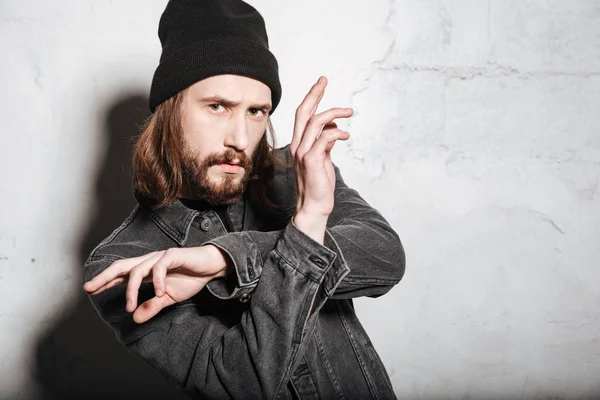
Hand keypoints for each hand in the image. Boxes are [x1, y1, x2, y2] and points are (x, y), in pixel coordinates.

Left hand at [83, 245, 228, 322]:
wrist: (211, 266)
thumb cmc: (189, 278)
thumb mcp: (169, 297)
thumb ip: (152, 306)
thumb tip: (135, 319)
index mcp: (146, 270)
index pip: (121, 274)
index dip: (105, 281)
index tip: (89, 290)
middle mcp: (149, 261)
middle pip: (121, 266)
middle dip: (104, 277)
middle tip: (89, 288)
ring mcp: (159, 257)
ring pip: (137, 270)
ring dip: (131, 290)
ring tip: (130, 307)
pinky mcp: (172, 255)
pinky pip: (159, 267)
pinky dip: (157, 281)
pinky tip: (160, 293)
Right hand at [290, 77, 352, 241]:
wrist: (314, 206)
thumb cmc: (319, 184)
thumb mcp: (323, 159)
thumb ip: (325, 143)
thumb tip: (334, 129)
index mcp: (299, 144)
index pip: (302, 115)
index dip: (311, 97)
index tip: (321, 83)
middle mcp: (297, 145)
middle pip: (303, 112)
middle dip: (314, 94)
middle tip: (324, 79)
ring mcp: (303, 152)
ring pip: (315, 121)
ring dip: (334, 113)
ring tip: (349, 112)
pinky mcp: (312, 160)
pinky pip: (325, 137)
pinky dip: (337, 132)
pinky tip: (346, 136)